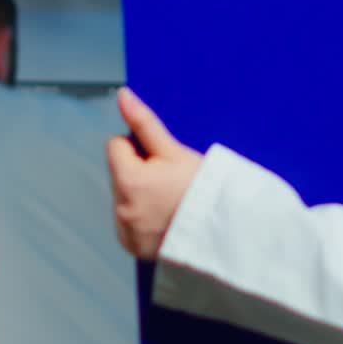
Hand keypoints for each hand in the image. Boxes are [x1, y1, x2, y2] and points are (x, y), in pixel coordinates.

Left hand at [107, 87, 202, 259]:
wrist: (226, 232)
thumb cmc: (205, 189)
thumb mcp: (175, 151)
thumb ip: (144, 123)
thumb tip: (123, 96)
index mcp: (128, 181)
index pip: (115, 146)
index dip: (139, 147)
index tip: (161, 159)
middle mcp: (121, 209)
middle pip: (119, 174)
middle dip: (138, 172)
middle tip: (170, 181)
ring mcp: (127, 231)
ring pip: (123, 198)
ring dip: (138, 195)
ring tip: (170, 201)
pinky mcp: (134, 247)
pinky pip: (128, 224)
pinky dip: (142, 219)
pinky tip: (165, 218)